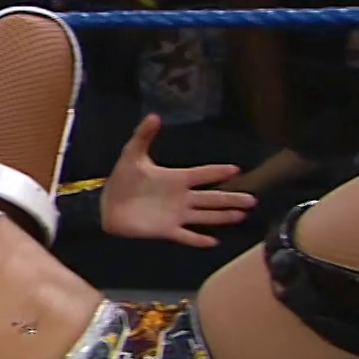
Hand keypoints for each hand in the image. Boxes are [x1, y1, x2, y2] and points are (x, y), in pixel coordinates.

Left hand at [99, 114, 256, 247]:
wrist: (106, 206)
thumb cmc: (122, 180)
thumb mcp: (132, 155)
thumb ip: (143, 136)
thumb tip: (153, 116)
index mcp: (176, 178)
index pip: (202, 174)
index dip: (218, 171)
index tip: (236, 169)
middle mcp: (181, 197)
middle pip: (212, 197)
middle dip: (232, 198)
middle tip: (252, 198)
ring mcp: (176, 214)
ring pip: (205, 215)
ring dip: (223, 216)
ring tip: (242, 215)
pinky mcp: (167, 230)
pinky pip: (187, 236)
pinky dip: (199, 239)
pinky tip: (214, 242)